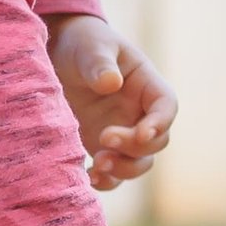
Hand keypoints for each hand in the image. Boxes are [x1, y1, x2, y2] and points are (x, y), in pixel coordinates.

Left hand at [47, 13, 177, 192]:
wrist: (58, 54)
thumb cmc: (83, 43)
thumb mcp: (92, 45)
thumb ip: (100, 62)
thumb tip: (110, 83)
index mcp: (147, 85)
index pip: (166, 107)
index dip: (160, 123)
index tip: (141, 133)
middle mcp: (139, 113)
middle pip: (156, 141)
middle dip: (135, 147)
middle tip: (104, 139)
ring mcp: (123, 132)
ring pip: (139, 162)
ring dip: (124, 170)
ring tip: (98, 165)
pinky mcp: (101, 147)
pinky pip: (114, 174)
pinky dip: (107, 181)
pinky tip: (88, 177)